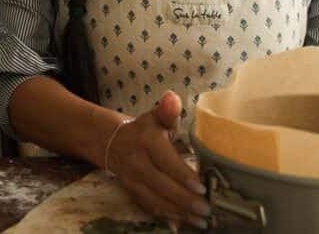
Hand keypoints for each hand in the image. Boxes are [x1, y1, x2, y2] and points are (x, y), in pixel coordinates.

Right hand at [106, 91, 210, 229]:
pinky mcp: (132, 192)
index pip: (166, 162)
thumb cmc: (144, 128)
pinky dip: (166, 217)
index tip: (202, 188)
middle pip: (162, 186)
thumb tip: (172, 97)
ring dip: (179, 213)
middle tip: (206, 210)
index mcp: (147, 142)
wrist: (112, 142)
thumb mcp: (156, 116)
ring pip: (155, 201)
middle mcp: (138, 163)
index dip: (183, 176)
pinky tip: (182, 223)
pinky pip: (149, 207)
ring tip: (201, 221)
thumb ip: (168, 110)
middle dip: (185, 200)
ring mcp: (133, 181)